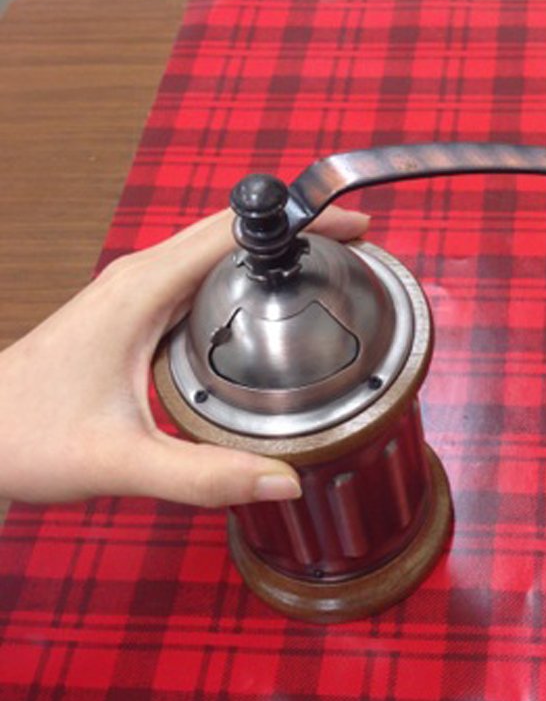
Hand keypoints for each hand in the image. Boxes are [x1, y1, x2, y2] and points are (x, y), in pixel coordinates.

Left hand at [0, 206, 368, 506]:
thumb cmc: (25, 437)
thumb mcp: (120, 461)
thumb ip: (204, 475)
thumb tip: (285, 478)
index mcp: (141, 291)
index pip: (232, 231)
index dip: (297, 222)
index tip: (352, 228)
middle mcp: (139, 278)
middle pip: (231, 229)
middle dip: (298, 230)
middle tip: (358, 251)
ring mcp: (135, 291)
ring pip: (215, 250)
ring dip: (271, 250)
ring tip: (329, 269)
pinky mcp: (134, 310)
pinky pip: (199, 275)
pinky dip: (242, 275)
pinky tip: (268, 305)